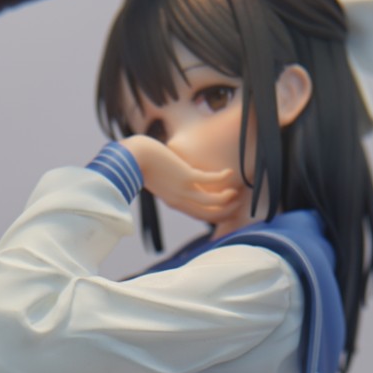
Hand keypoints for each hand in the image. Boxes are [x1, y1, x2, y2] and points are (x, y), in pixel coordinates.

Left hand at [121, 136, 241, 225]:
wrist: (133, 157)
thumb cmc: (144, 164)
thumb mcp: (160, 179)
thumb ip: (172, 183)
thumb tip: (181, 178)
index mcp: (175, 202)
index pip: (200, 215)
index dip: (217, 214)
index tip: (229, 207)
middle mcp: (180, 201)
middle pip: (209, 214)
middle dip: (226, 211)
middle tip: (239, 203)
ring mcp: (183, 190)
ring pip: (213, 203)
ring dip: (227, 198)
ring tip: (237, 191)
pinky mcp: (185, 177)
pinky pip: (210, 181)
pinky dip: (222, 178)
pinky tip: (229, 172)